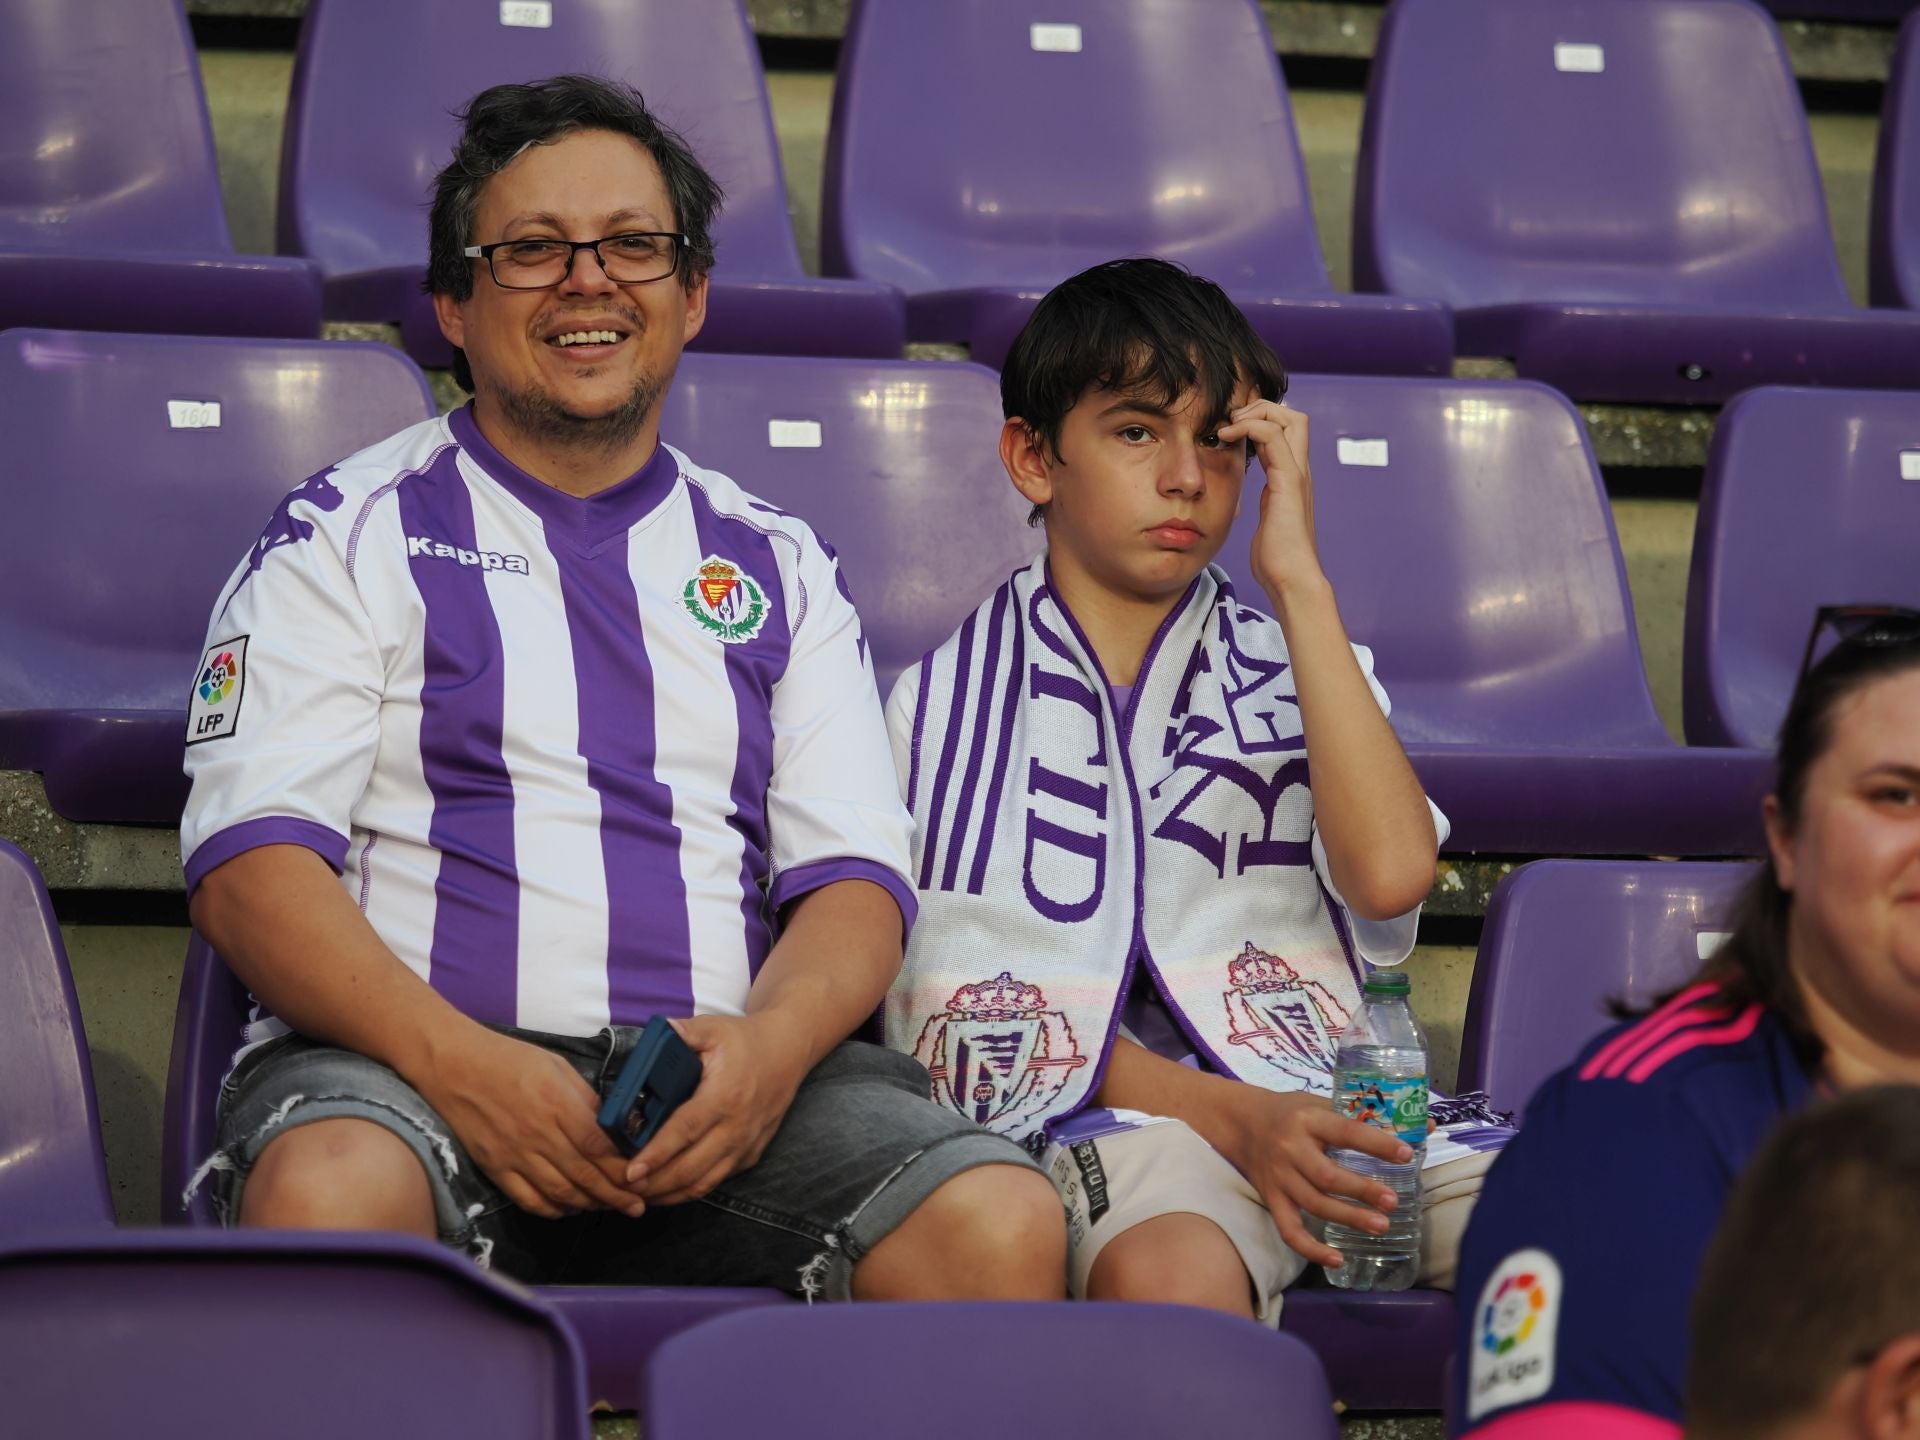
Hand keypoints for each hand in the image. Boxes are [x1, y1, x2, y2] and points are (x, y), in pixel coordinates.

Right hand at [415, 1026, 645, 1220]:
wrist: (455, 1065)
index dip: (622, 1167)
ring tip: (609, 1208)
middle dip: (615, 1195)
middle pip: (585, 1175)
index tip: (641, 1178)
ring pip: (560, 1193)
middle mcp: (539, 1135)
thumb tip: (613, 1126)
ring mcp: (515, 1155)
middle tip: (637, 1207)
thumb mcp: (557, 1067)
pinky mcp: (495, 1168)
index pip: (598, 1146)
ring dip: (588, 1205)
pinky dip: (552, 1210)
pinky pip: (528, 1199)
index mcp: (558, 1105)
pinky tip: (569, 1208)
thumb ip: (585, 1099)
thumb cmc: (509, 1059)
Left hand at [627, 1013, 812, 1205]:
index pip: (685, 1131)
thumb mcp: (715, 1028)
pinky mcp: (750, 1155)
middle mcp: (736, 1128)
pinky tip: (667, 1189)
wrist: (789, 1052)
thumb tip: (657, 1029)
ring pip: (704, 1183)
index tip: (631, 1170)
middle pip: (691, 1168)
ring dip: (670, 1194)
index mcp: (724, 1097)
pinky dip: (690, 1190)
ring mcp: (745, 1145)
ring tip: (639, 1195)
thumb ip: (684, 1032)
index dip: (657, 1154)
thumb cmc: (748, 1041)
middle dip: (655, 1183)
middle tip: (623, 1186)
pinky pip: (717, 1180)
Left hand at [1216, 401, 1323, 603]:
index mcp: (1292, 478)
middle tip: (1231, 422)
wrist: (1290, 579)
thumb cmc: (1275, 558)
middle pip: (1294, 416)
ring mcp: (1297, 474)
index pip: (1287, 429)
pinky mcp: (1288, 482)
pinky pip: (1273, 436)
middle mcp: (1299, 470)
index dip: (1261, 418)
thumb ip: (1264, 501)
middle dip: (1261, 408)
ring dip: (1254, 413)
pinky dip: (1249, 427)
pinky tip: (1226, 437)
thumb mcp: (1266, 519)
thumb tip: (1249, 498)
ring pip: (1289, 418)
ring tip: (1228, 426)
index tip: (1231, 429)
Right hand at [1216, 1087, 1414, 1268]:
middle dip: (1362, 1190)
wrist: (1241, 1122)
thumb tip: (1423, 1126)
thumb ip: (1365, 1118)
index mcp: (1308, 1119)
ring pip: (1313, 1204)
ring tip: (1381, 1226)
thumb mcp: (1322, 1104)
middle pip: (1327, 1175)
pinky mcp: (1271, 1199)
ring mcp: (1279, 1177)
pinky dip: (1311, 1249)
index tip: (1406, 1153)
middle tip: (1393, 1202)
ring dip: (1348, 1218)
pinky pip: (1289, 1230)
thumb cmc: (1292, 1112)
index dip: (1376, 1144)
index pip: (1345, 1131)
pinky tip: (1337, 1259)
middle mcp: (1290, 1148)